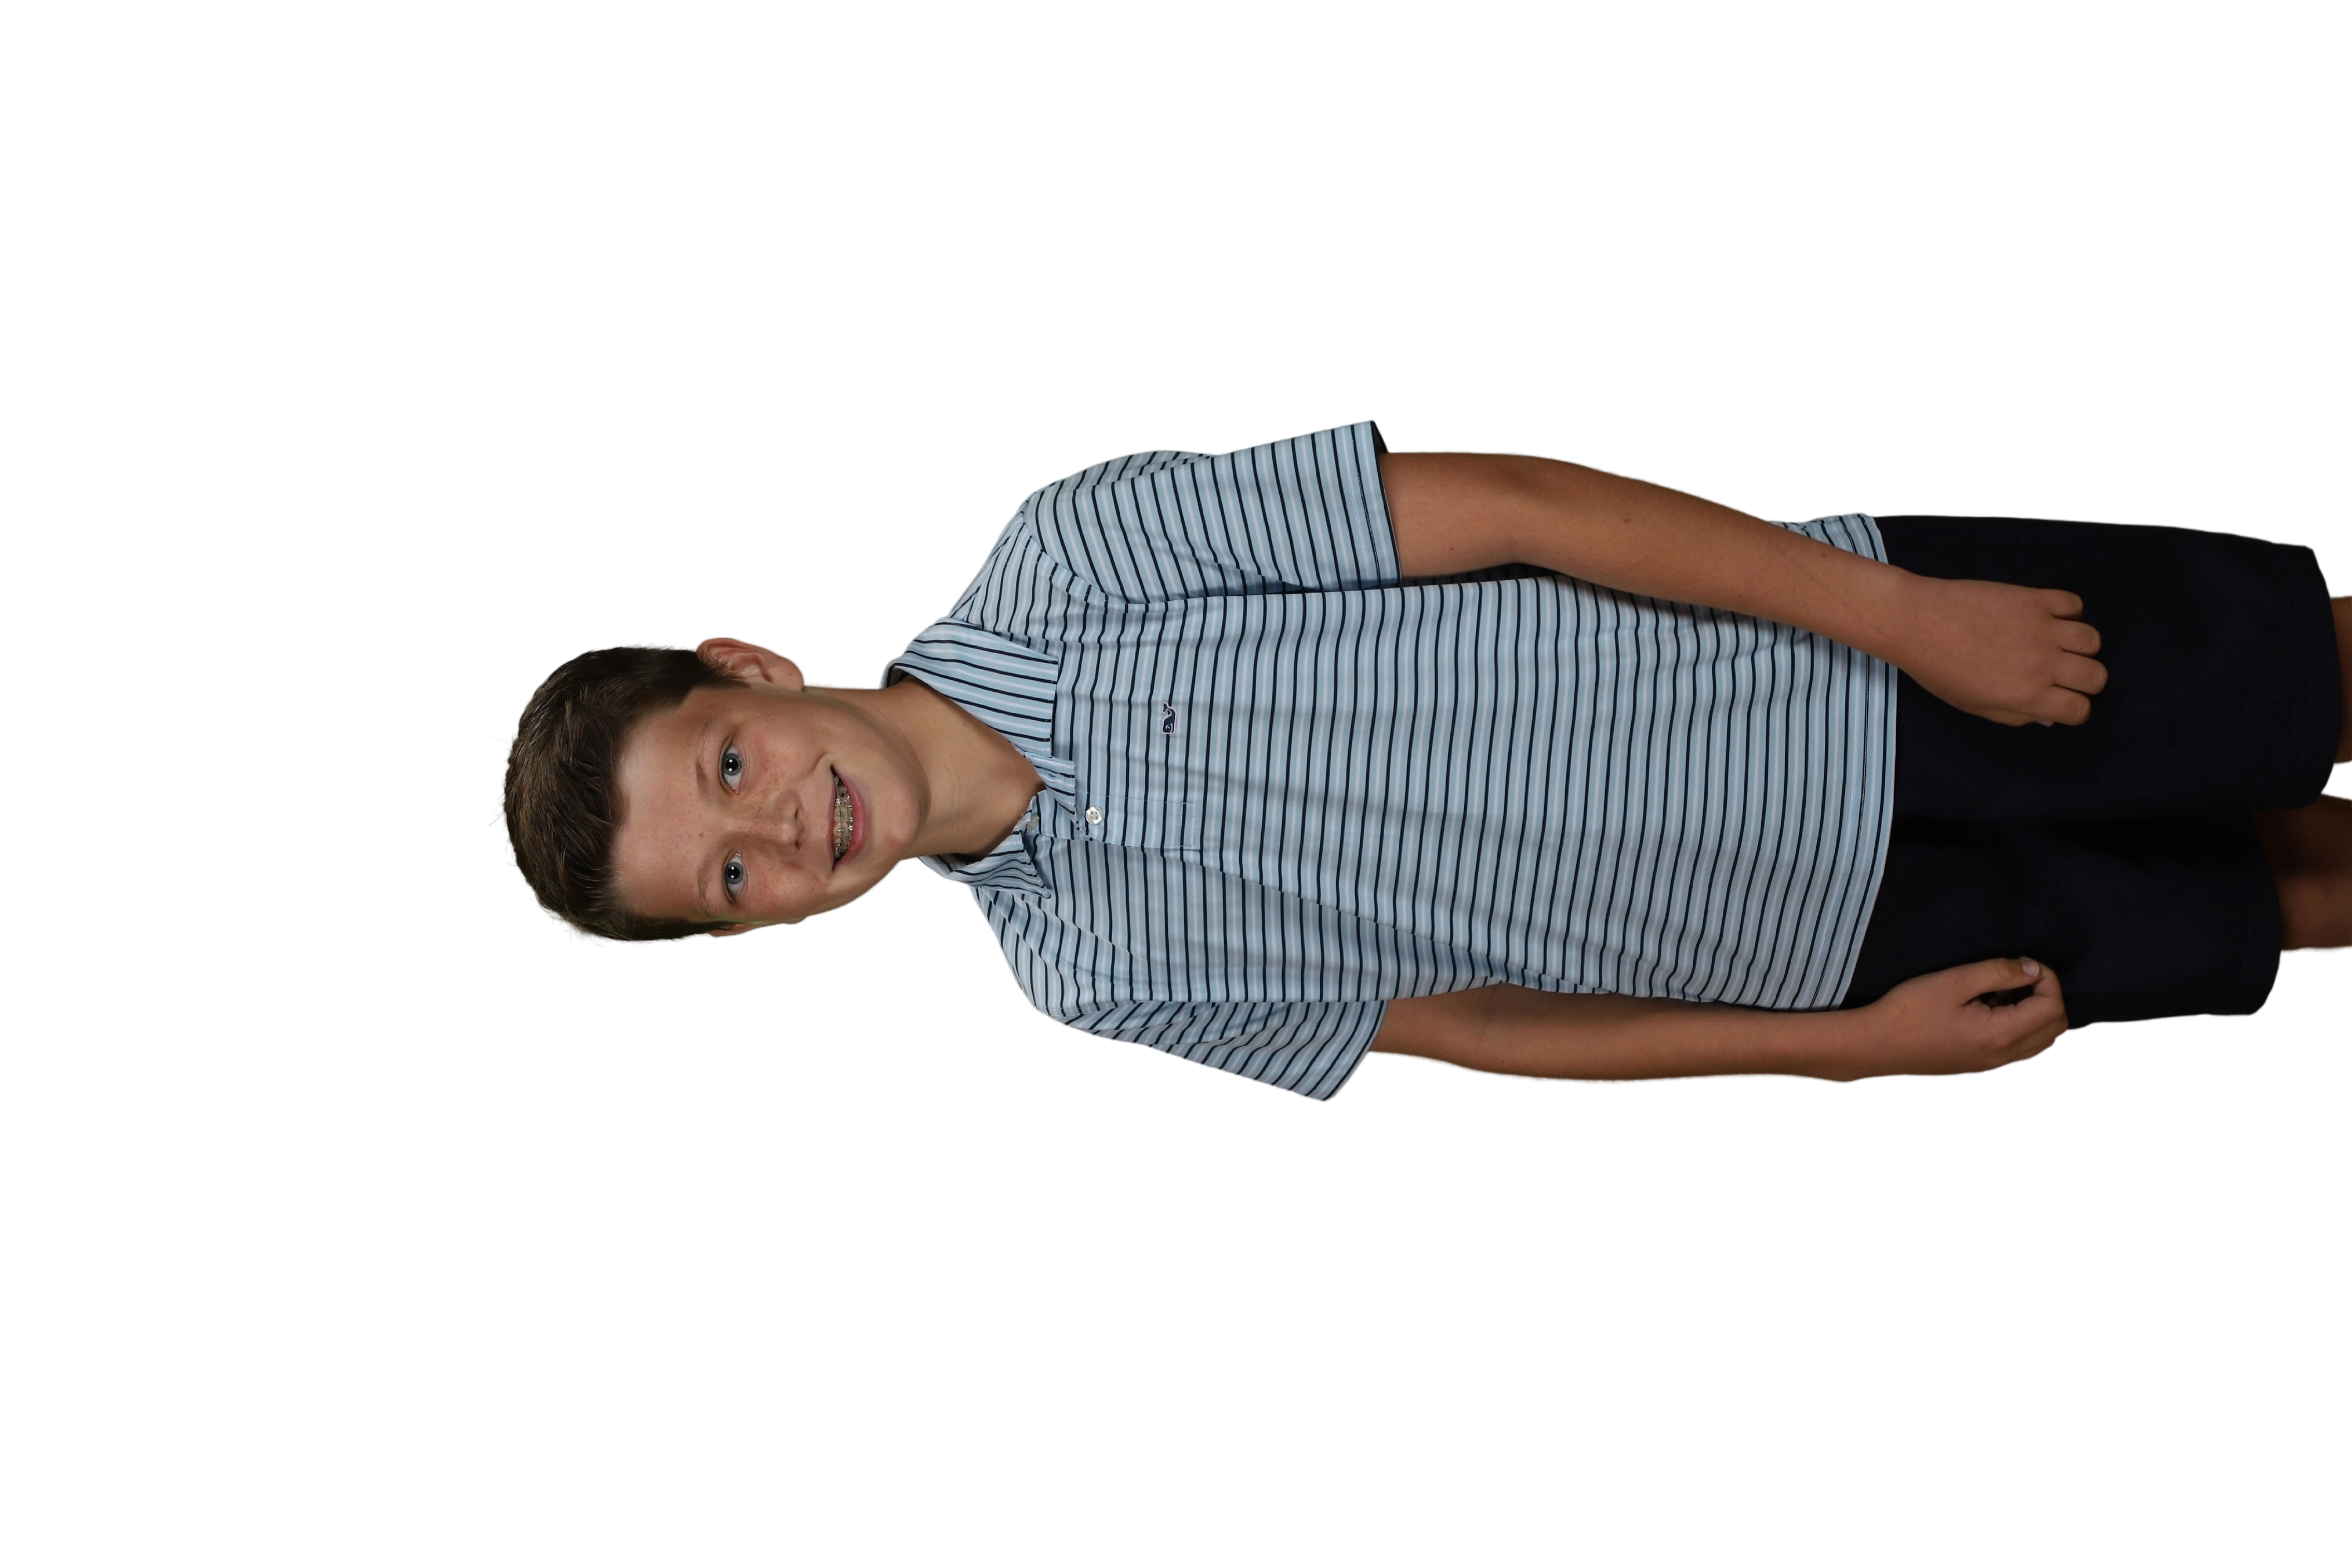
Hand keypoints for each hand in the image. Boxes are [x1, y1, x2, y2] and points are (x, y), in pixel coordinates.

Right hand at [1816, 956, 2071, 1081]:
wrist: (1877, 1045)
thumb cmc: (1909, 1011)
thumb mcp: (1953, 981)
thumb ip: (1998, 972)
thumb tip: (2033, 969)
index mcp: (2001, 1033)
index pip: (2052, 1006)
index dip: (2047, 978)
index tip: (2023, 961)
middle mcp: (2005, 1054)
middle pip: (2055, 1026)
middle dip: (2048, 995)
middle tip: (2020, 974)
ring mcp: (1995, 1064)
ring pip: (2043, 1041)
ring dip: (2038, 1013)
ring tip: (2008, 991)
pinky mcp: (1983, 1065)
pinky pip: (2023, 1048)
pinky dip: (2025, 1027)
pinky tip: (1995, 1010)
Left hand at [1892, 574, 2107, 727]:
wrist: (1916, 622)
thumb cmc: (1937, 670)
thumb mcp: (1974, 706)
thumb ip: (2015, 715)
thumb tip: (2047, 716)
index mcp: (2026, 695)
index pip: (2080, 709)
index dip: (2074, 709)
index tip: (2061, 701)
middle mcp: (2042, 663)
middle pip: (2096, 675)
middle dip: (2086, 681)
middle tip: (2065, 675)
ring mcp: (2041, 628)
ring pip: (2093, 640)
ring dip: (2080, 647)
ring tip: (2058, 646)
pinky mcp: (2034, 598)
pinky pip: (2073, 603)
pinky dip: (2069, 612)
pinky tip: (2049, 618)